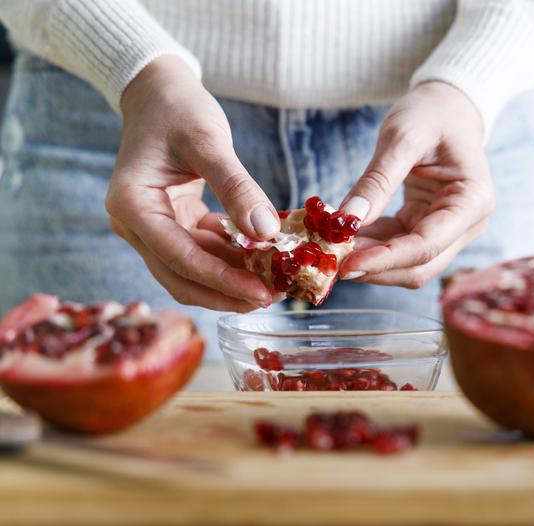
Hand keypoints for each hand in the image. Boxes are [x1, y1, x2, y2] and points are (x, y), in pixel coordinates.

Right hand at [106, 55, 279, 310]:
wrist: (159, 92)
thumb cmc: (178, 109)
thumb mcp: (209, 142)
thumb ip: (237, 187)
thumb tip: (267, 232)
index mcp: (132, 205)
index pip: (178, 257)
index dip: (221, 279)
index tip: (260, 292)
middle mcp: (135, 224)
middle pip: (181, 275)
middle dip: (226, 291)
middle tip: (272, 298)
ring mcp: (152, 227)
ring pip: (192, 270)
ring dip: (231, 279)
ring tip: (274, 283)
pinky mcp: (172, 224)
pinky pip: (202, 251)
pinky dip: (230, 258)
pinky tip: (263, 259)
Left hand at [339, 81, 494, 287]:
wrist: (448, 105)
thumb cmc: (431, 113)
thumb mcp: (401, 137)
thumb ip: (377, 180)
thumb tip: (347, 219)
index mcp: (472, 201)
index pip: (426, 246)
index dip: (385, 259)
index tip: (346, 264)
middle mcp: (468, 224)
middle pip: (420, 266)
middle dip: (376, 268)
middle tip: (331, 261)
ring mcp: (450, 230)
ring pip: (408, 264)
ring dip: (371, 261)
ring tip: (333, 247)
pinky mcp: (429, 227)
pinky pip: (398, 247)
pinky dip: (372, 247)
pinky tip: (345, 237)